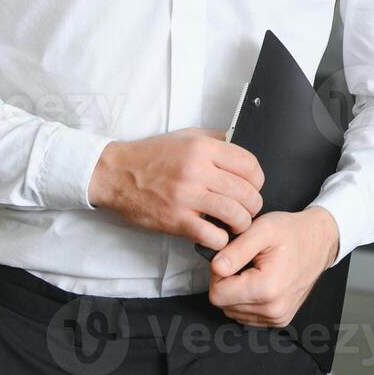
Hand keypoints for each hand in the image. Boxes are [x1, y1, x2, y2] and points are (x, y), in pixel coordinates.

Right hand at [86, 129, 264, 251]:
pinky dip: (221, 239)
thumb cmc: (151, 155)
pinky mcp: (176, 219)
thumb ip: (214, 140)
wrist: (115, 173)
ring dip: (242, 223)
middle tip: (248, 208)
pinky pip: (212, 234)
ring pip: (235, 214)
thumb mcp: (185, 136)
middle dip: (253, 204)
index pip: (249, 165)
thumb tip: (238, 145)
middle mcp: (197, 170)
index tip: (254, 186)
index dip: (258, 179)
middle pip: (246, 192)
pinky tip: (217, 235)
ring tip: (237, 223)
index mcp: (202, 148)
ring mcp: (187, 196)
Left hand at [207, 207, 339, 326]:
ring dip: (237, 291)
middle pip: (223, 304)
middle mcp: (273, 310)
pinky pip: (246, 315)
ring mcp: (277, 318)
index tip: (233, 257)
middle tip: (246, 261)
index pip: (217, 295)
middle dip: (228, 282)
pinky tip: (260, 281)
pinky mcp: (279, 320)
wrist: (319, 241)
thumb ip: (235, 249)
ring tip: (255, 270)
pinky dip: (247, 299)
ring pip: (233, 311)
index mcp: (267, 289)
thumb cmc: (292, 232)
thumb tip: (215, 268)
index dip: (218, 273)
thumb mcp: (262, 229)